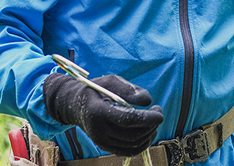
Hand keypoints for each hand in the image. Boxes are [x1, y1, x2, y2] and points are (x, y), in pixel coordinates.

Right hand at [43, 72, 163, 156]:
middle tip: (158, 112)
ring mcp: (101, 141)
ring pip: (132, 145)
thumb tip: (147, 101)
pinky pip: (128, 151)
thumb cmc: (95, 90)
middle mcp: (98, 130)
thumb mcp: (110, 81)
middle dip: (151, 125)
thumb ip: (129, 89)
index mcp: (98, 111)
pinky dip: (142, 144)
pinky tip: (147, 132)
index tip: (159, 110)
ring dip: (149, 134)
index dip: (147, 118)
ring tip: (153, 121)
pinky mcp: (104, 147)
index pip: (128, 119)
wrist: (74, 105)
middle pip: (132, 135)